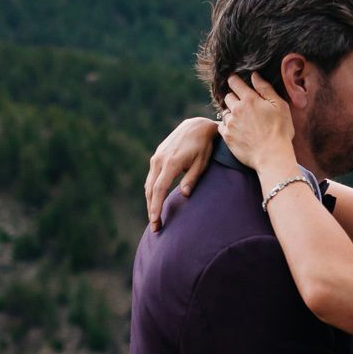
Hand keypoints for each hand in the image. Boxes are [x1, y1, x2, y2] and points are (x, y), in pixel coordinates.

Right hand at [145, 116, 219, 230]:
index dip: (156, 207)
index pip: (159, 189)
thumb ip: (192, 178)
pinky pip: (151, 177)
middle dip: (151, 209)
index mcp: (170, 163)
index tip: (155, 221)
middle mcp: (159, 160)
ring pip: (149, 184)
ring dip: (150, 202)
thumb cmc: (203, 146)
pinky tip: (155, 202)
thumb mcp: (202, 162)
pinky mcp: (157, 156)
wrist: (196, 126)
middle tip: (155, 227)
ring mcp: (156, 157)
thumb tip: (184, 194)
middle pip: (151, 190)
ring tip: (154, 218)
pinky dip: (152, 191)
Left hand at [219, 73, 295, 172]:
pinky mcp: (227, 137)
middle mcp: (236, 109)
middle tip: (243, 105)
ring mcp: (230, 123)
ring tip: (242, 120)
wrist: (272, 156)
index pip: (234, 82)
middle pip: (228, 97)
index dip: (234, 80)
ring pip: (224, 112)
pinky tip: (237, 130)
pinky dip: (227, 126)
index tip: (234, 81)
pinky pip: (222, 126)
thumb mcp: (279, 106)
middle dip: (234, 98)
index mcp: (249, 99)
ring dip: (230, 113)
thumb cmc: (280, 130)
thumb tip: (254, 75)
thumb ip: (265, 89)